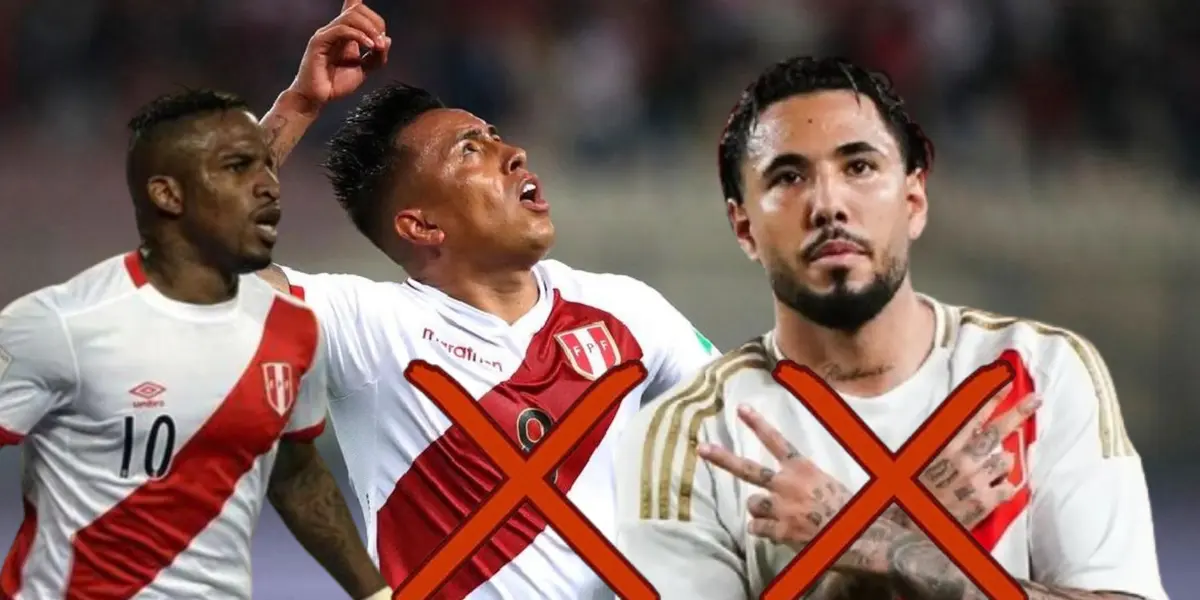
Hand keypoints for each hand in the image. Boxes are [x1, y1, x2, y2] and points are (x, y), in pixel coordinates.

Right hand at [285, 0, 390, 115]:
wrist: (318, 98)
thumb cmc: (335, 84)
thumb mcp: (364, 70)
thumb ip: (376, 57)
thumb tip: (387, 40)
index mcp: (345, 34)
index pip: (354, 9)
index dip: (367, 9)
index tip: (381, 30)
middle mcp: (335, 30)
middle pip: (357, 10)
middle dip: (375, 22)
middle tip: (381, 43)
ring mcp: (326, 34)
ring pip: (351, 16)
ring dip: (369, 29)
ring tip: (377, 46)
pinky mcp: (319, 42)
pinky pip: (341, 30)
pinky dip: (359, 36)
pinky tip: (368, 46)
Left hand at [698, 404, 852, 551]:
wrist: (862, 536)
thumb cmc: (851, 508)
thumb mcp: (830, 483)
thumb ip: (806, 481)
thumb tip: (796, 482)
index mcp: (803, 469)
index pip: (776, 442)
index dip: (757, 424)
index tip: (741, 408)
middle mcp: (787, 485)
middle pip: (748, 470)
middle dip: (723, 459)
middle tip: (702, 449)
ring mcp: (780, 509)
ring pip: (752, 504)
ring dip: (759, 509)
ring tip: (776, 515)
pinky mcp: (780, 531)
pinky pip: (758, 529)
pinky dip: (764, 531)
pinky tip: (778, 534)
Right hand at [918, 384, 1040, 529]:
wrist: (910, 526)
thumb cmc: (913, 490)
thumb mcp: (922, 457)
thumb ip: (946, 442)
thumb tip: (971, 427)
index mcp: (944, 446)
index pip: (971, 415)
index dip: (990, 397)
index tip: (1006, 381)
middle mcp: (962, 459)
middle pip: (996, 431)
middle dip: (1018, 412)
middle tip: (1036, 399)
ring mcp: (976, 480)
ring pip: (1006, 460)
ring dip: (1002, 464)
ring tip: (990, 471)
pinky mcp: (986, 502)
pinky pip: (1009, 488)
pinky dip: (1005, 488)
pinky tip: (994, 491)